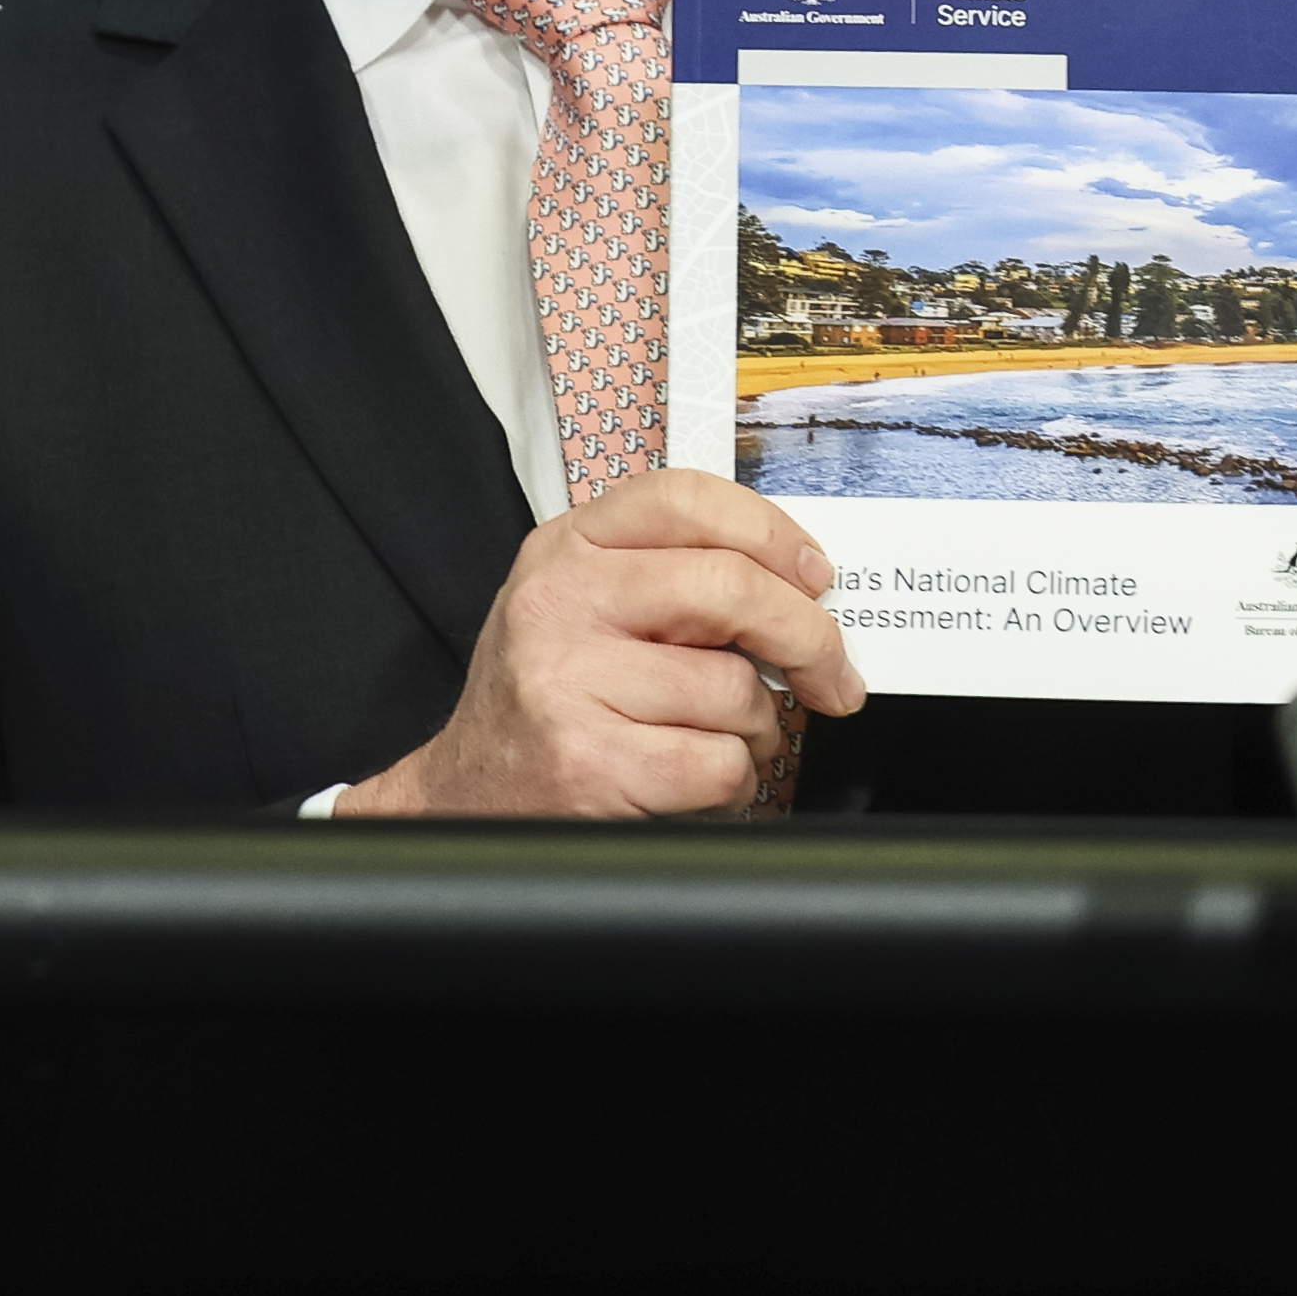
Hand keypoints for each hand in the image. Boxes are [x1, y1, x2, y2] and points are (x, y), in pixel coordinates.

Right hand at [341, 469, 869, 817]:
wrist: (466, 795)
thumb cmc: (542, 699)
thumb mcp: (582, 608)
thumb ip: (667, 576)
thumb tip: (796, 585)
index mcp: (565, 551)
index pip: (685, 500)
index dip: (771, 532)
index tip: (814, 576)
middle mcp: (560, 605)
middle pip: (728, 589)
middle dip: (808, 637)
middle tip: (831, 672)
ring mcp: (569, 683)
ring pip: (734, 688)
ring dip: (756, 728)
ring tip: (720, 737)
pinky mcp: (591, 763)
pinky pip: (718, 762)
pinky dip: (732, 782)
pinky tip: (697, 777)